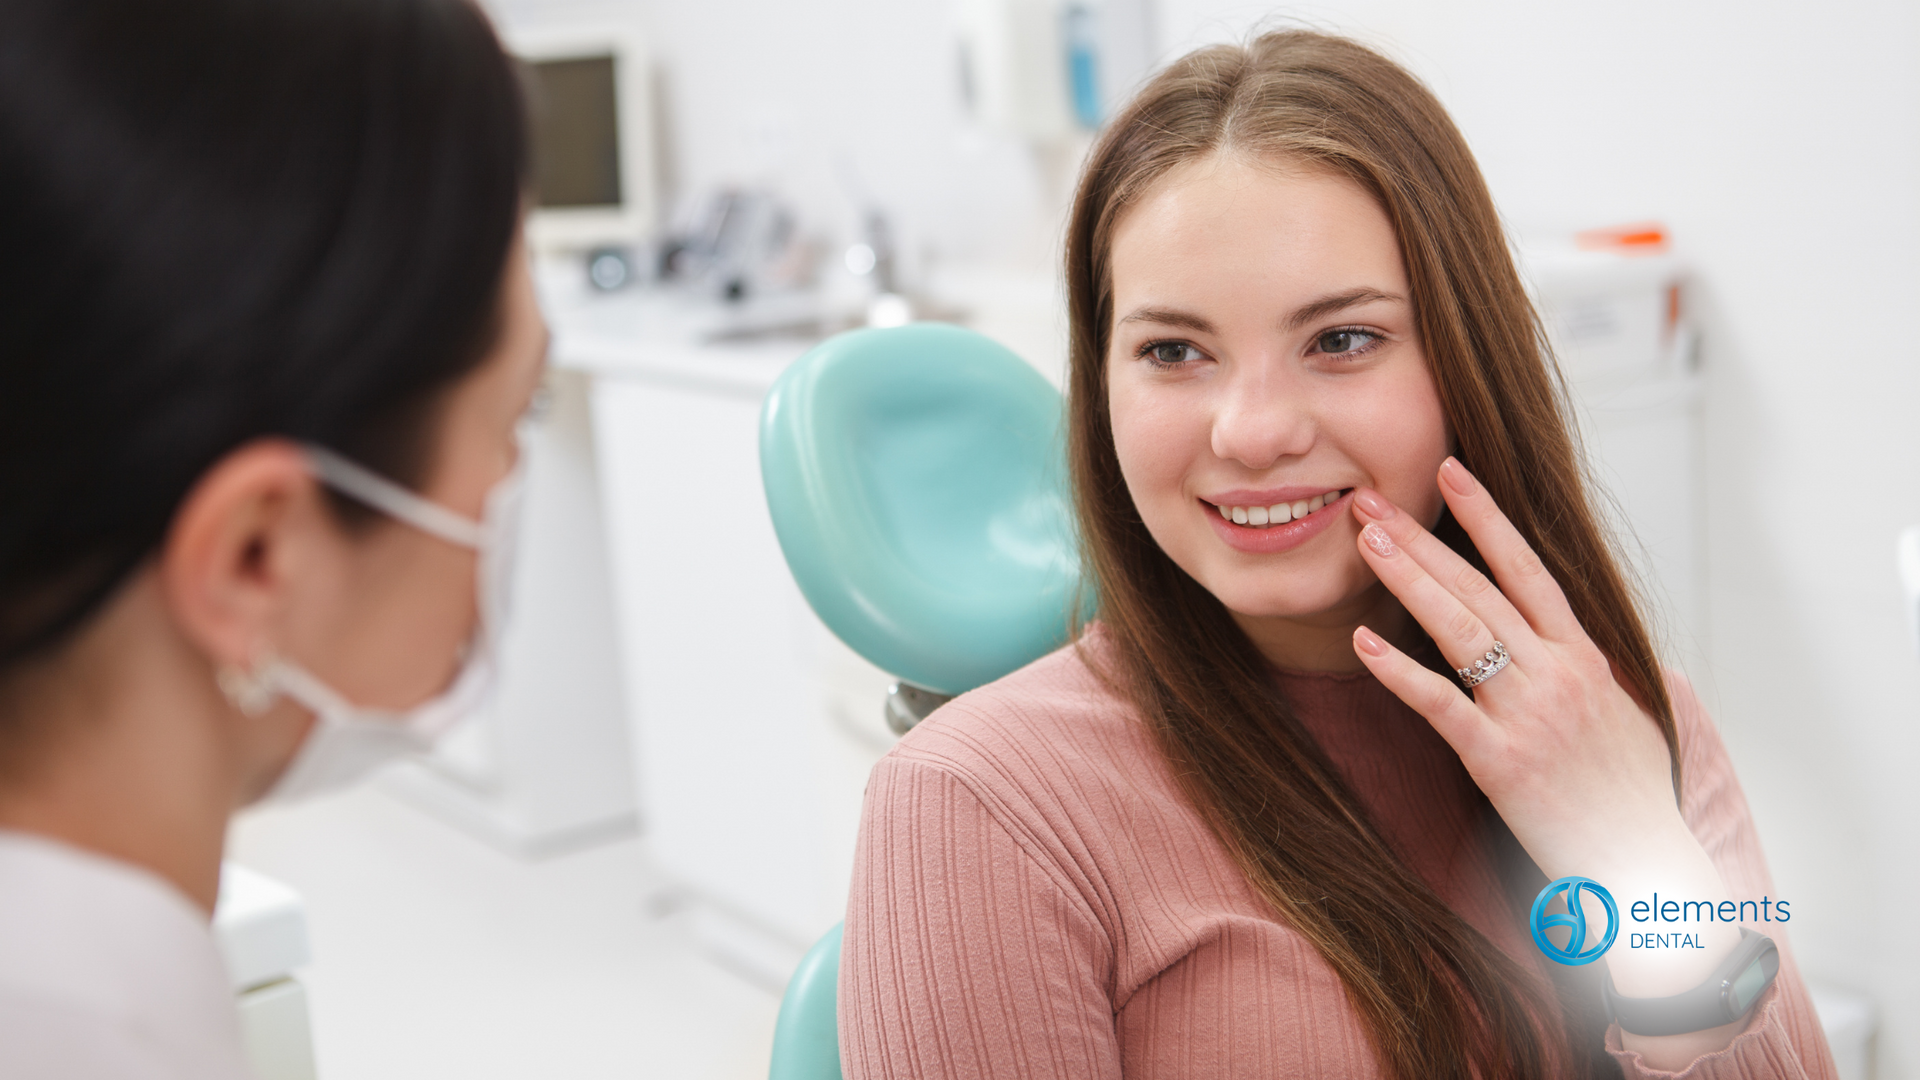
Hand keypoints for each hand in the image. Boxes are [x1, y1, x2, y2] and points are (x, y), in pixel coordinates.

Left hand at [1347, 459, 1740, 1033]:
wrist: (1648, 865)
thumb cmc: (1631, 797)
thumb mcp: (1622, 716)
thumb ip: (1585, 672)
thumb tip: (1564, 640)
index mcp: (1584, 657)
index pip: (1529, 569)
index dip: (1488, 517)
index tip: (1452, 473)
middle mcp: (1558, 673)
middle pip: (1480, 588)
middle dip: (1422, 538)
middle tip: (1369, 499)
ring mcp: (1530, 714)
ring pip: (1459, 629)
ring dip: (1408, 580)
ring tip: (1364, 542)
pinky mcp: (1502, 761)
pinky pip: (1441, 705)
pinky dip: (1399, 672)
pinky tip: (1362, 644)